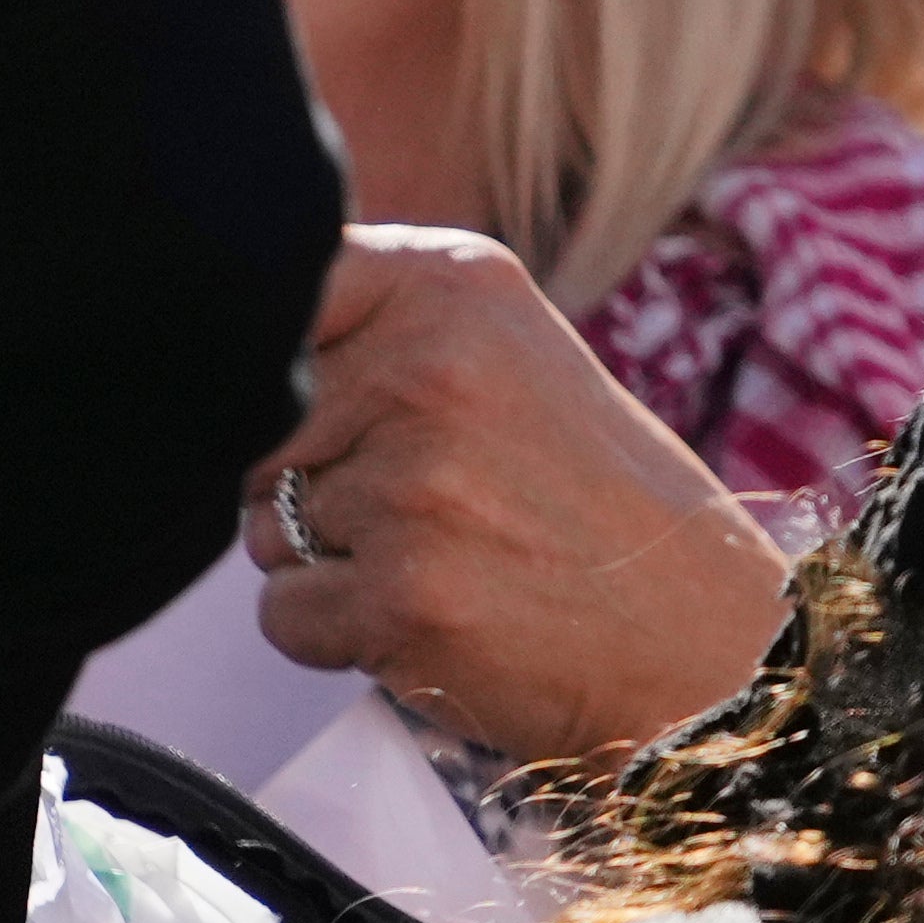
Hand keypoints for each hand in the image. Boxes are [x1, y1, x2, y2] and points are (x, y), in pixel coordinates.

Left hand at [243, 228, 794, 766]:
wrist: (704, 639)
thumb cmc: (592, 499)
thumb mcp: (504, 353)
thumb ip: (371, 328)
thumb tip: (219, 343)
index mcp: (452, 283)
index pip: (280, 290)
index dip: (278, 364)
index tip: (333, 404)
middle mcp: (427, 366)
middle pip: (256, 423)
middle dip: (309, 476)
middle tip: (432, 503)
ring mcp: (413, 484)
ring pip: (262, 525)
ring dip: (331, 559)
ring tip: (450, 558)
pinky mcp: (401, 597)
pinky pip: (283, 614)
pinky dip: (340, 634)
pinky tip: (435, 617)